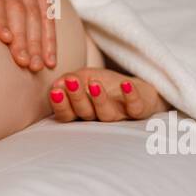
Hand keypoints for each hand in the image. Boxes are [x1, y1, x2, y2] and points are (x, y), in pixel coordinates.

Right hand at [47, 68, 170, 122]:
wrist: (139, 89)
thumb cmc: (108, 85)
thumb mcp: (86, 77)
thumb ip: (71, 80)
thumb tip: (58, 84)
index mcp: (82, 112)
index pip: (67, 114)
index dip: (60, 104)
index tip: (55, 90)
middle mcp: (98, 118)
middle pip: (85, 114)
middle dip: (77, 98)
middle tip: (71, 82)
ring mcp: (119, 116)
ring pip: (106, 114)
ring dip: (99, 99)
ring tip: (94, 83)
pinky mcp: (139, 112)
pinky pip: (135, 108)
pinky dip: (131, 97)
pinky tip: (126, 84)